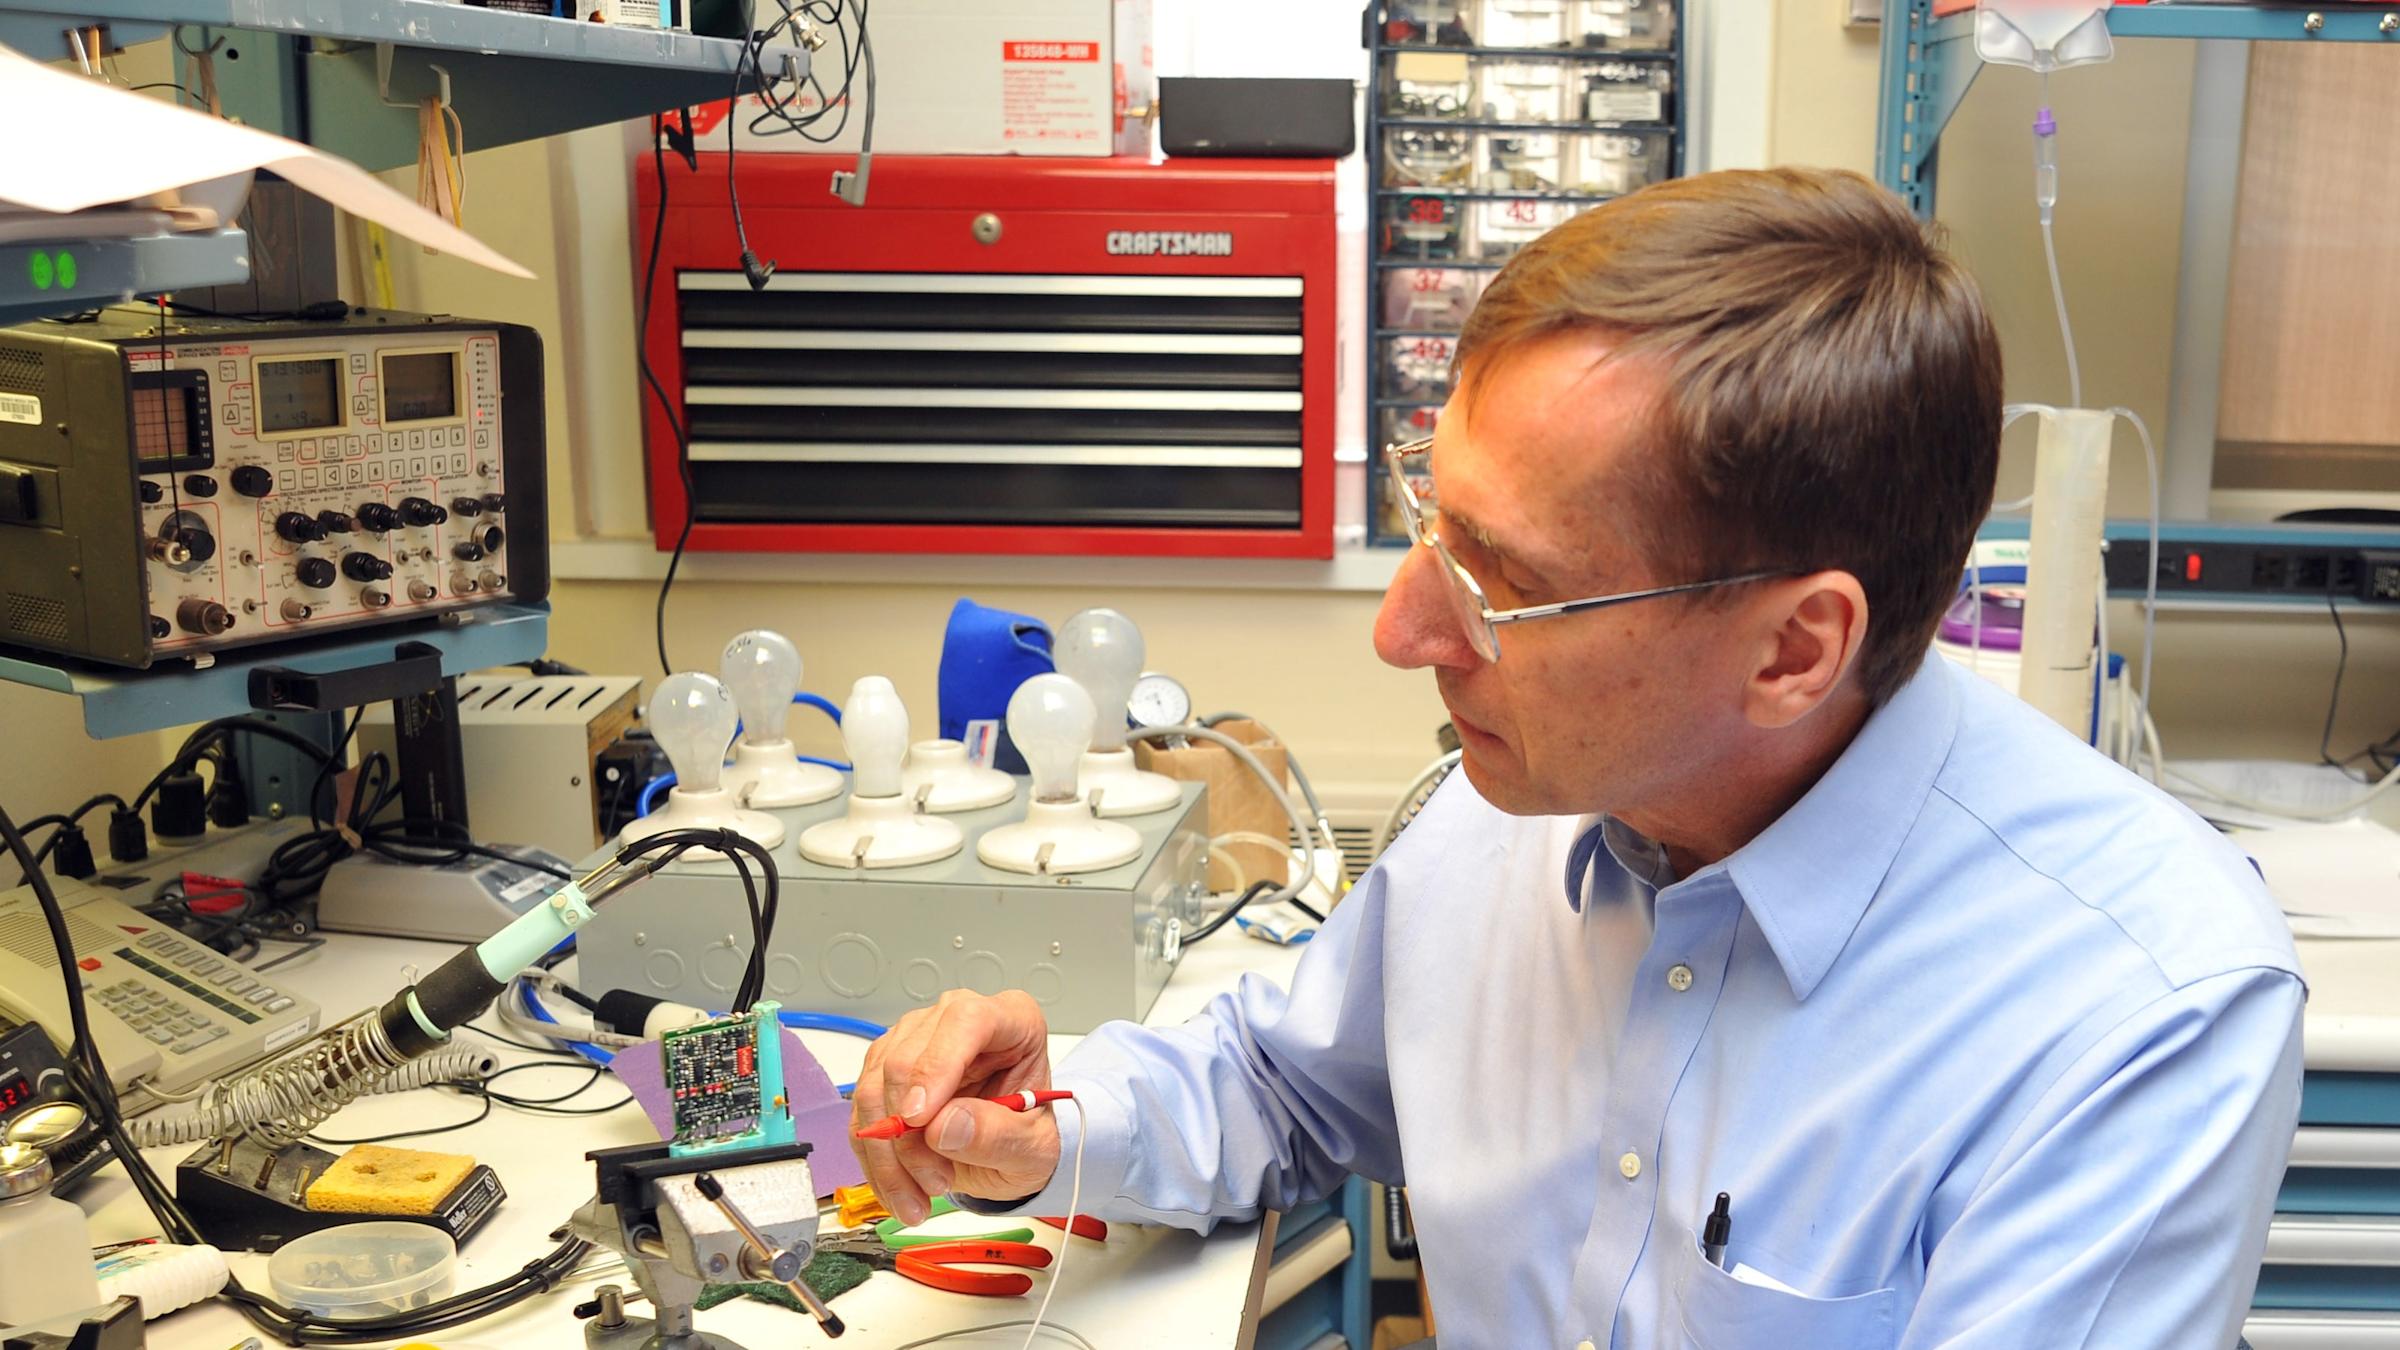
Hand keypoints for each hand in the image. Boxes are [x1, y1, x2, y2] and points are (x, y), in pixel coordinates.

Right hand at [849, 989, 1061, 1225]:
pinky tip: (900, 1191)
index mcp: (1010, 1019)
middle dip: (910, 1134)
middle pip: (906, 1060)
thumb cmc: (1027, 1136)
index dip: (936, 1068)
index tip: (920, 1121)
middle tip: (936, 1180)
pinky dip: (877, 1162)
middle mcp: (954, 1020)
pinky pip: (864, 1117)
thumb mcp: (1035, 1149)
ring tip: (921, 1196)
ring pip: (874, 1091)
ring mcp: (913, 1043)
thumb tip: (944, 1127)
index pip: (965, 1021)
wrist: (1007, 1152)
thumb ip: (998, 1135)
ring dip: (890, 1156)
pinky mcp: (884, 1073)